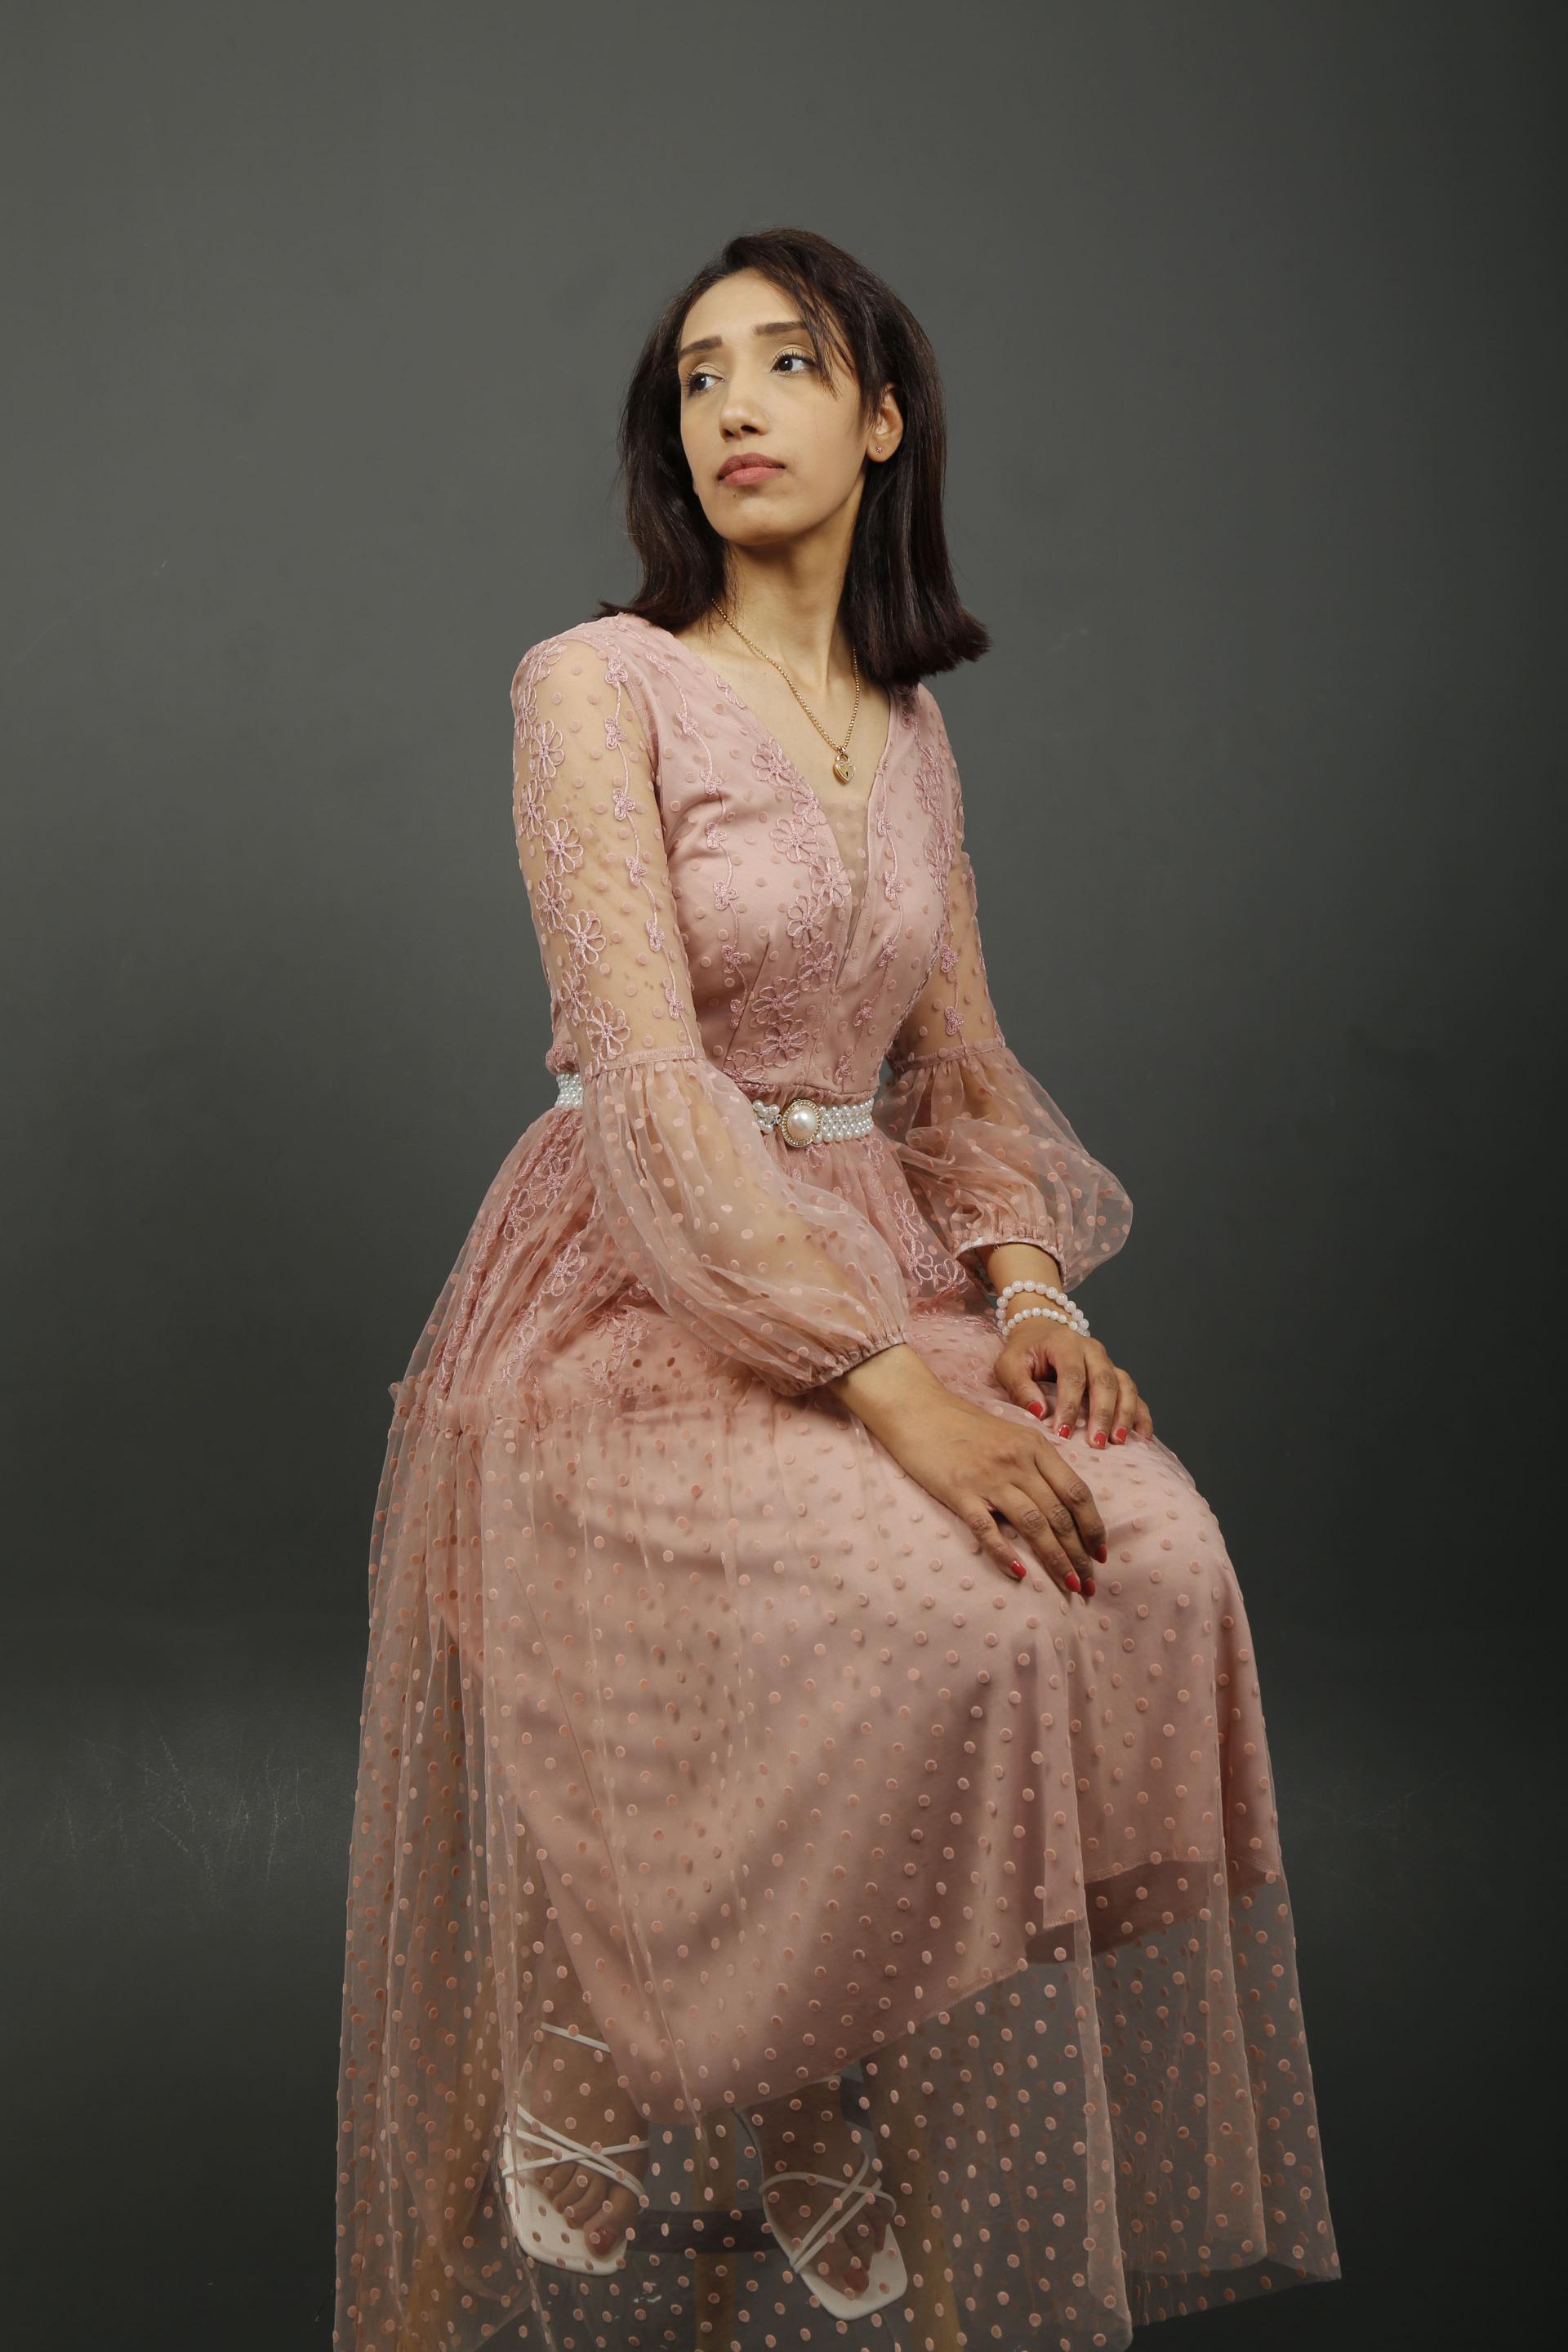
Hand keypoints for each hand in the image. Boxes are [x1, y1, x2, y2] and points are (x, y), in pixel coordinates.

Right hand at [832, 1349, 1106, 1597]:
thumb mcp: (1010, 1434)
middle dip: (1079, 1553)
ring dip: (1055, 1559)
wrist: (916, 1407)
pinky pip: (988, 1528)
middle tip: (1090, 1583)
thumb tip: (1060, 1505)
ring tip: (1070, 1584)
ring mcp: (988, 1477)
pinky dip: (1005, 1553)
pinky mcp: (959, 1491)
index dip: (1094, 1527)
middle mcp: (1018, 1461)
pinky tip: (1019, 1573)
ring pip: (1033, 1524)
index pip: (1076, 1492)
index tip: (1102, 1554)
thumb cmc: (962, 1423)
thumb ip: (1035, 1464)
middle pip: (1059, 1514)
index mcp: (1035, 1446)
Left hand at [991, 1317, 1153, 1448]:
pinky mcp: (1116, 1375)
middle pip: (1105, 1381)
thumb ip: (1020, 1387)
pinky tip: (1142, 1436)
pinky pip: (1135, 1394)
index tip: (1063, 1433)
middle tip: (1096, 1443)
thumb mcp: (1009, 1365)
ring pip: (1125, 1386)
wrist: (1040, 1331)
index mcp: (1065, 1343)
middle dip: (1102, 1414)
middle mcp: (1092, 1350)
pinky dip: (1141, 1415)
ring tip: (1118, 1441)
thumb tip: (1039, 1413)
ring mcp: (1108, 1362)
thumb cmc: (1024, 1352)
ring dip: (1124, 1415)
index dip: (1069, 1405)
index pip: (1072, 1376)